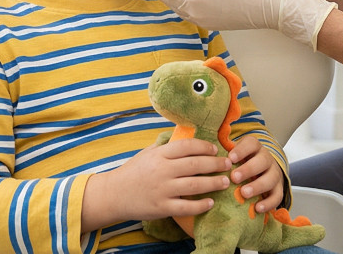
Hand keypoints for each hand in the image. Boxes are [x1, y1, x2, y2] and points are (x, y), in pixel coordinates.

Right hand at [86, 138, 231, 226]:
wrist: (114, 194)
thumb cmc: (134, 171)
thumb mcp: (148, 153)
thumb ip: (166, 146)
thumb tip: (187, 135)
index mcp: (160, 155)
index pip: (187, 146)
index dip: (204, 146)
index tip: (216, 149)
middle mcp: (162, 170)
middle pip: (195, 164)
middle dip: (215, 164)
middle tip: (228, 164)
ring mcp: (162, 190)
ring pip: (194, 185)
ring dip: (213, 183)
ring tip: (225, 182)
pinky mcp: (161, 207)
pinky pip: (186, 207)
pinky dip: (200, 205)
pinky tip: (210, 202)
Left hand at [227, 135, 284, 213]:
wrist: (264, 170)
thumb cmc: (243, 163)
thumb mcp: (236, 155)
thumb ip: (225, 156)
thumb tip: (207, 157)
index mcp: (255, 148)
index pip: (251, 144)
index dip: (241, 150)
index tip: (230, 158)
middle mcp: (266, 159)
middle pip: (262, 161)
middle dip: (248, 169)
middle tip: (234, 177)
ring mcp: (274, 174)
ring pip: (271, 178)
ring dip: (257, 186)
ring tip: (244, 193)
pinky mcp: (278, 189)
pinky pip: (277, 196)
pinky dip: (268, 203)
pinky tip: (257, 208)